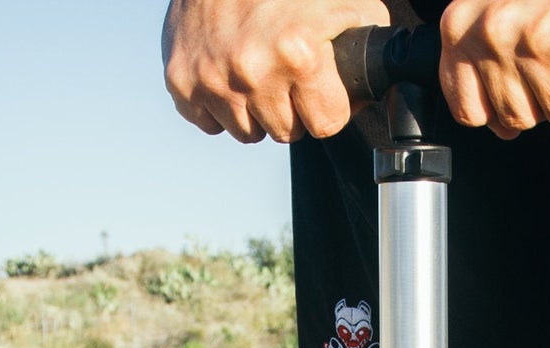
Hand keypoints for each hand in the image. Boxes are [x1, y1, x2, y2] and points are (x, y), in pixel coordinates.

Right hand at [162, 0, 390, 143]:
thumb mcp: (344, 3)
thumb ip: (361, 46)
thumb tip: (368, 88)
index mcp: (298, 54)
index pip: (327, 124)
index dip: (328, 106)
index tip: (322, 90)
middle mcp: (252, 73)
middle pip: (287, 133)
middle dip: (292, 109)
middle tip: (287, 74)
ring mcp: (213, 81)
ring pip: (247, 133)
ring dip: (256, 110)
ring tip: (257, 70)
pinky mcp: (181, 82)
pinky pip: (210, 123)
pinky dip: (220, 104)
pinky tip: (228, 72)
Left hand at [438, 0, 549, 139]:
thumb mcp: (495, 6)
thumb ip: (483, 55)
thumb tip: (502, 128)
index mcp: (461, 25)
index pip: (470, 110)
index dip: (500, 113)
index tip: (522, 95)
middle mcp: (494, 33)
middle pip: (518, 118)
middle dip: (545, 100)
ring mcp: (539, 40)